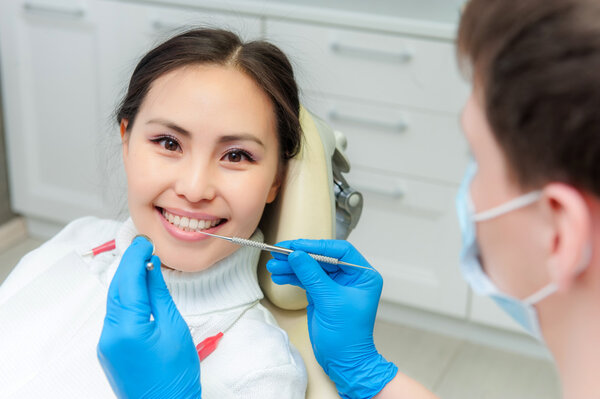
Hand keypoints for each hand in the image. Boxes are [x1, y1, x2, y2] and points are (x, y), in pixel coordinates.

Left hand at [97, 236, 200, 398]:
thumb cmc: (176, 376)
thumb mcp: (175, 329)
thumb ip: (160, 296)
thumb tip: (152, 270)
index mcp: (129, 328)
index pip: (129, 281)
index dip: (137, 257)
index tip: (145, 242)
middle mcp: (111, 334)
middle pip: (117, 288)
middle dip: (129, 264)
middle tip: (144, 247)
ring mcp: (107, 343)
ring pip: (114, 300)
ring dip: (126, 280)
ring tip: (143, 264)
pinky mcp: (109, 349)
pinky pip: (115, 315)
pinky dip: (125, 297)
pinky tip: (138, 290)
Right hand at [267, 239, 396, 398]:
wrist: (343, 362)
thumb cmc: (348, 335)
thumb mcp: (329, 301)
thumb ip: (312, 275)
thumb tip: (296, 254)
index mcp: (363, 275)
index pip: (339, 251)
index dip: (317, 245)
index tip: (296, 246)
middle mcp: (351, 277)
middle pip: (322, 257)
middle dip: (300, 256)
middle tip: (279, 252)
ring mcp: (336, 286)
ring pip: (312, 268)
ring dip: (292, 267)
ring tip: (273, 265)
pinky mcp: (323, 295)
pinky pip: (306, 280)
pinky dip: (293, 277)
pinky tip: (279, 276)